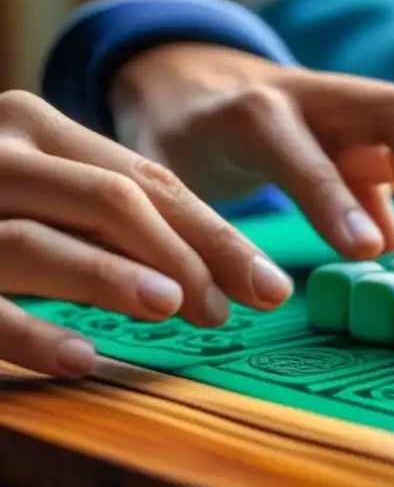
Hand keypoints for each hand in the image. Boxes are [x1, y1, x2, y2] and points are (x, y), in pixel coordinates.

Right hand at [0, 90, 292, 377]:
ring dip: (112, 277)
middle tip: (232, 307)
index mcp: (36, 129)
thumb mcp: (48, 195)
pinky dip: (28, 331)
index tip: (271, 286)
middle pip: (110, 199)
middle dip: (184, 254)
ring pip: (41, 239)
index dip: (217, 236)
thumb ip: (112, 219)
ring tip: (175, 307)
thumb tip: (217, 279)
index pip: (148, 182)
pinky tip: (81, 357)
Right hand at [111, 44, 393, 258]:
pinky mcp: (233, 117)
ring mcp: (287, 103)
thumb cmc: (271, 135)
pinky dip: (309, 198)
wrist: (176, 86)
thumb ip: (371, 202)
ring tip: (379, 251)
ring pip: (340, 131)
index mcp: (372, 119)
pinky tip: (333, 244)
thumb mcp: (331, 168)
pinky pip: (274, 156)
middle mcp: (341, 102)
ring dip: (355, 193)